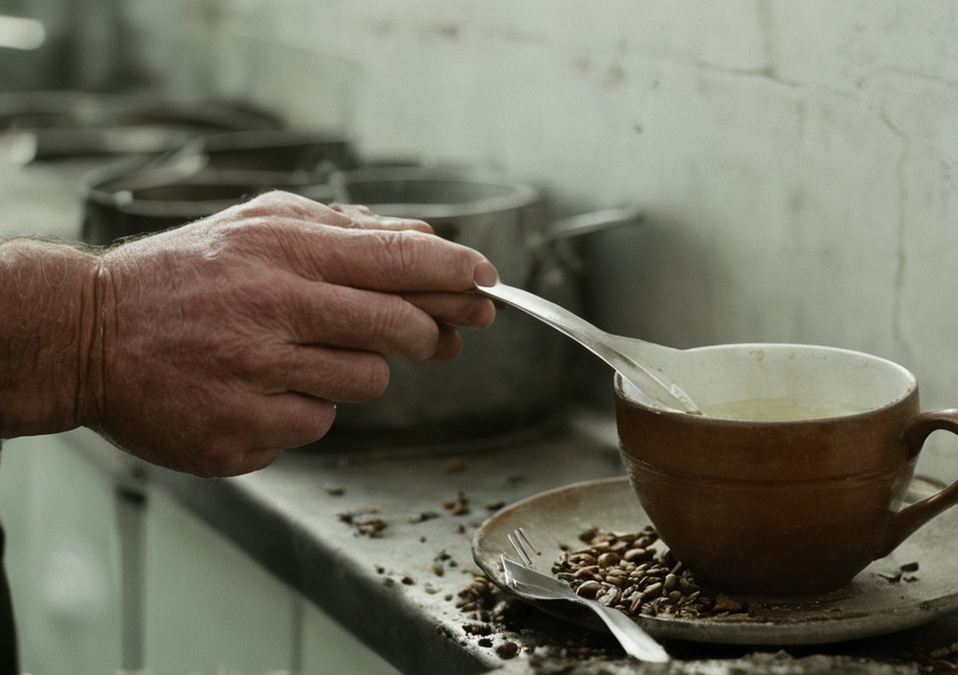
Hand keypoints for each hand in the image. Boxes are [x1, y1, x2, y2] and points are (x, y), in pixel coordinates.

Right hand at [88, 191, 496, 476]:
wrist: (89, 335)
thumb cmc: (183, 277)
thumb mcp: (259, 227)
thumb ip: (344, 231)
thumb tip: (425, 240)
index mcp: (282, 251)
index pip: (398, 259)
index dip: (456, 272)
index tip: (487, 281)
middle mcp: (273, 311)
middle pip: (399, 327)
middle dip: (432, 334)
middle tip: (440, 338)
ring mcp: (256, 378)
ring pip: (365, 383)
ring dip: (355, 371)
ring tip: (303, 354)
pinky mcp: (241, 433)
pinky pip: (315, 424)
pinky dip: (304, 408)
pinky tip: (261, 388)